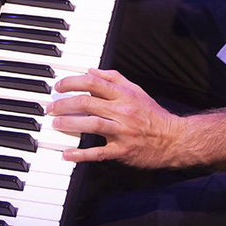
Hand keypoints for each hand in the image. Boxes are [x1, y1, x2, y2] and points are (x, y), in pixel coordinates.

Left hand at [48, 68, 180, 167]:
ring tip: (56, 124)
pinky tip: (67, 154)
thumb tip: (91, 71)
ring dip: (69, 124)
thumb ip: (114, 79)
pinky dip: (81, 154)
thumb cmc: (153, 115)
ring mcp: (122, 132)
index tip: (59, 86)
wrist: (173, 139)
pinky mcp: (123, 151)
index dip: (73, 82)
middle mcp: (123, 111)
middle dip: (64, 104)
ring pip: (91, 124)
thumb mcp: (136, 91)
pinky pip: (99, 153)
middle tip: (51, 108)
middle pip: (88, 103)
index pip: (93, 83)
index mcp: (124, 95)